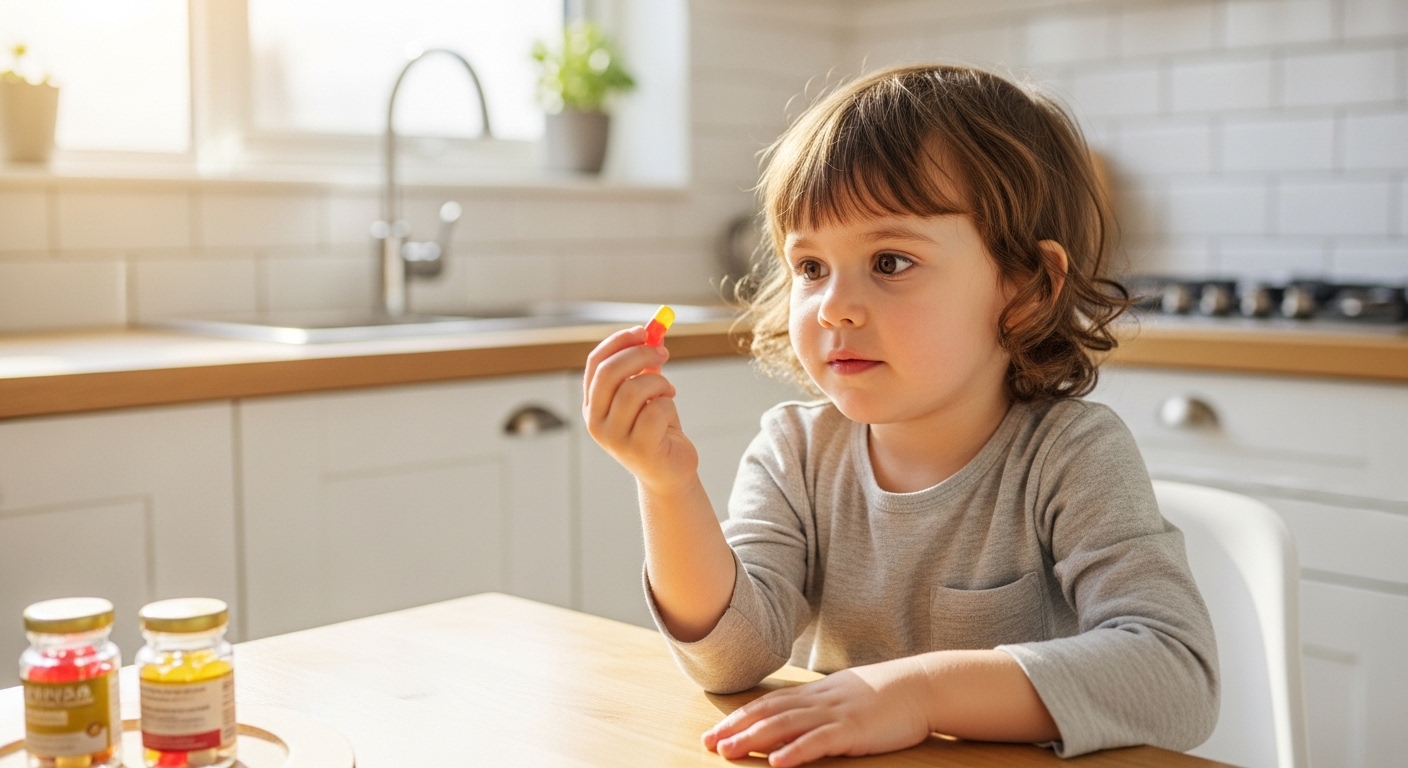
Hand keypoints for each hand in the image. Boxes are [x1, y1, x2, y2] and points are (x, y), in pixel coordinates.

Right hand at [583, 326, 698, 491]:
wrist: (668, 473)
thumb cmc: (656, 429)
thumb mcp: (647, 393)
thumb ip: (645, 365)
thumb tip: (654, 331)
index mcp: (592, 405)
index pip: (595, 363)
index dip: (619, 342)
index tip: (643, 331)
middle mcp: (595, 422)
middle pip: (609, 373)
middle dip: (640, 355)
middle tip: (663, 352)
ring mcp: (614, 438)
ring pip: (634, 390)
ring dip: (659, 383)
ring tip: (669, 391)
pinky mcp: (637, 450)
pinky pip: (655, 411)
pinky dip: (668, 405)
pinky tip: (670, 416)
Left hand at [704, 658, 933, 766]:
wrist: (923, 685)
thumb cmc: (888, 694)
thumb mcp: (847, 694)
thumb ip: (821, 704)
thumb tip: (797, 716)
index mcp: (817, 692)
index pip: (769, 703)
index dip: (740, 717)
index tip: (715, 731)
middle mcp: (820, 700)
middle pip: (769, 712)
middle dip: (736, 728)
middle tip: (709, 743)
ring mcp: (836, 713)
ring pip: (786, 725)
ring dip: (755, 739)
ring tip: (729, 751)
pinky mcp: (854, 730)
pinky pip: (819, 741)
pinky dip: (796, 751)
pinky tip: (777, 763)